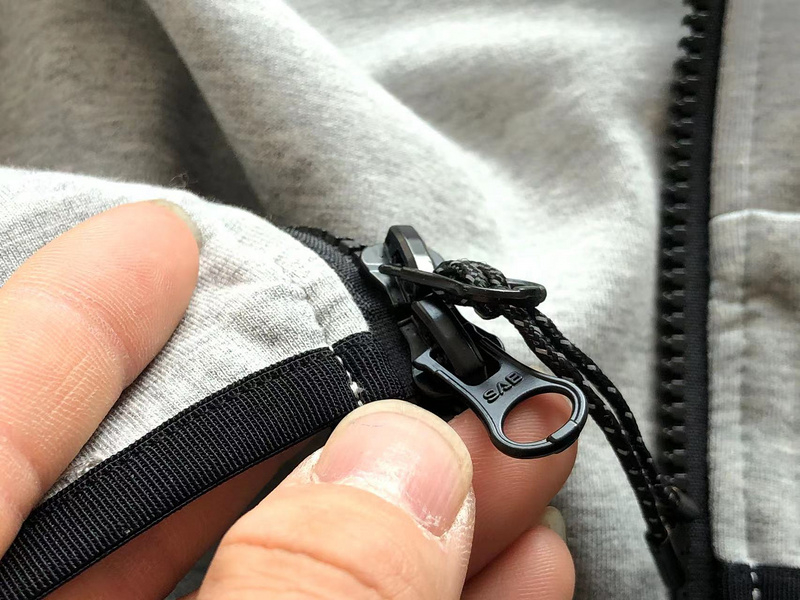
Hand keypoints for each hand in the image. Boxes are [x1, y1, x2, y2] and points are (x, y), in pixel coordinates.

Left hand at [0, 202, 575, 598]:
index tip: (158, 242)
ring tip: (516, 472)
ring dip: (407, 531)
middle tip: (431, 382)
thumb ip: (296, 599)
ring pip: (263, 581)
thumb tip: (401, 469)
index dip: (75, 322)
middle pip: (157, 504)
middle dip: (320, 434)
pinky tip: (509, 579)